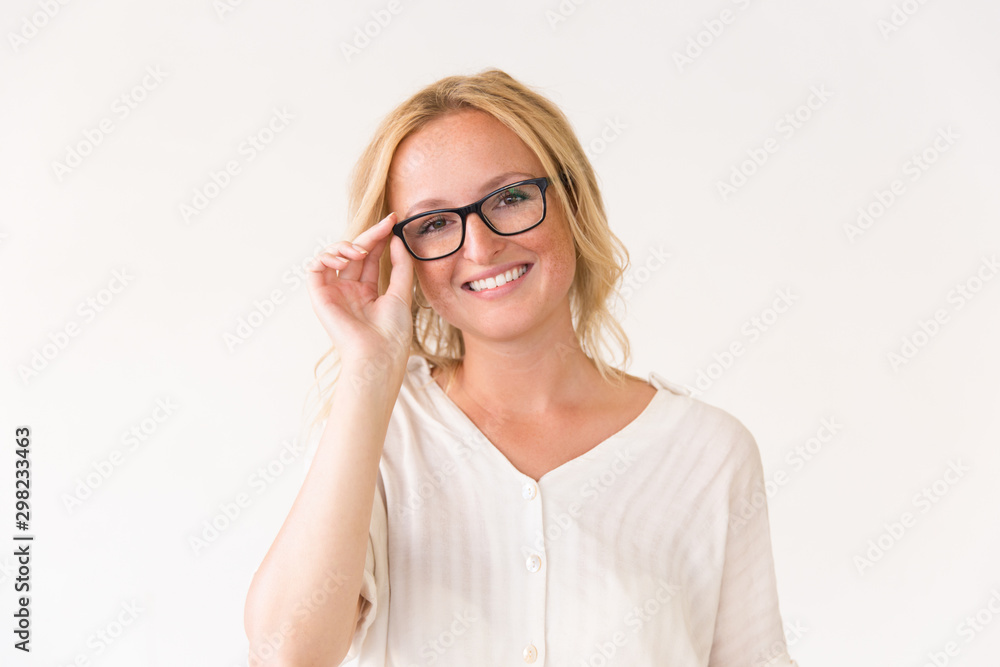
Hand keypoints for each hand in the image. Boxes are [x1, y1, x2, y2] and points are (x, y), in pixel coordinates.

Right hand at [306, 213, 413, 367]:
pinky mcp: (320, 296)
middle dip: (369, 235)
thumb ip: (400, 265)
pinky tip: (345, 259)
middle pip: (354, 253)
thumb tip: (396, 240)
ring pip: (332, 256)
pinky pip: (315, 268)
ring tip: (361, 251)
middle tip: (385, 224)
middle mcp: (349, 291)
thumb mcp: (402, 293)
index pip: (370, 257)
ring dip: (346, 245)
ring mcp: (334, 293)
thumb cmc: (392, 332)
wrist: (378, 354)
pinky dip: (327, 256)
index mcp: (367, 292)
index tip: (392, 221)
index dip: (379, 238)